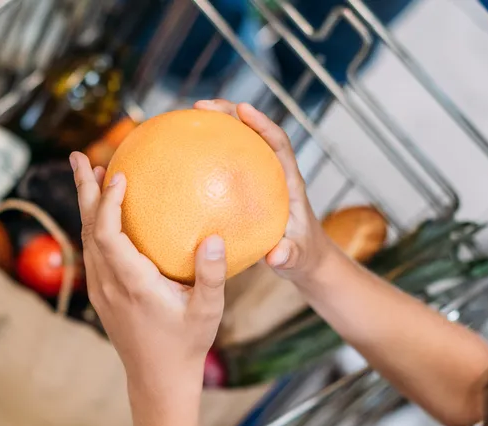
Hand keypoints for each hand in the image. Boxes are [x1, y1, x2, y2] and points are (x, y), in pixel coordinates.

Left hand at [71, 152, 223, 399]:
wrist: (157, 380)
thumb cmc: (186, 346)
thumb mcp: (207, 311)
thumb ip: (211, 275)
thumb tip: (215, 238)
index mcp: (132, 284)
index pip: (108, 235)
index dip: (108, 203)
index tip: (117, 174)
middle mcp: (109, 285)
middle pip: (88, 229)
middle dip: (84, 191)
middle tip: (81, 156)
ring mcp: (101, 290)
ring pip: (86, 240)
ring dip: (88, 206)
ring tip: (91, 173)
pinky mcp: (102, 295)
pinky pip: (92, 252)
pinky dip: (95, 226)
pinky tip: (106, 212)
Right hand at [193, 100, 338, 284]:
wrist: (304, 258)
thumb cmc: (302, 255)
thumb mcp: (297, 258)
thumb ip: (289, 256)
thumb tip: (275, 256)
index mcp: (289, 182)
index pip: (278, 143)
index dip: (262, 124)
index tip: (242, 109)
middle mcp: (275, 172)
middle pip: (254, 132)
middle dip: (230, 114)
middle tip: (200, 106)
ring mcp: (260, 178)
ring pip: (239, 144)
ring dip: (217, 128)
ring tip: (187, 118)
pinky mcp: (247, 188)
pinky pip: (225, 166)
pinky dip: (208, 156)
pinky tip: (182, 159)